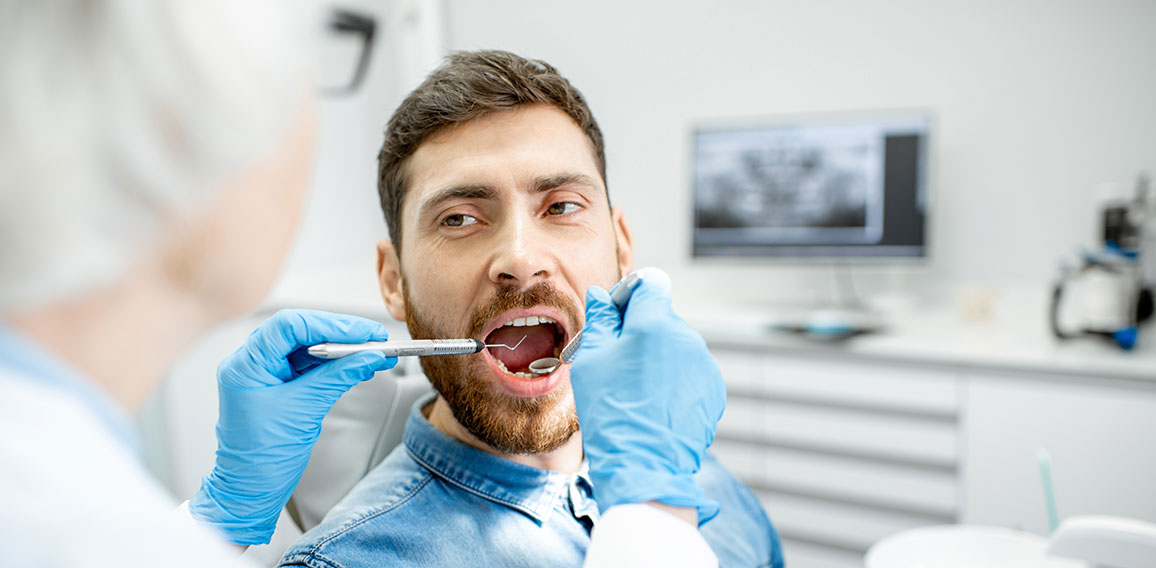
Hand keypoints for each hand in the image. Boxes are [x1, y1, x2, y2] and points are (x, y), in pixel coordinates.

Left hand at [189, 309, 396, 544]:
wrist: (250, 490)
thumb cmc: (262, 459)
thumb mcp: (305, 411)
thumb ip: (337, 378)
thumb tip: (368, 356)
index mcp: (246, 366)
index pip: (288, 326)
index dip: (329, 325)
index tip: (362, 333)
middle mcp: (251, 364)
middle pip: (298, 331)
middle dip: (339, 334)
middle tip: (373, 339)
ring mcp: (263, 373)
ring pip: (306, 346)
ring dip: (341, 348)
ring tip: (373, 352)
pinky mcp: (276, 384)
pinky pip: (307, 364)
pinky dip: (334, 364)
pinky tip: (357, 365)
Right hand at [570, 268, 724, 524]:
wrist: (643, 465)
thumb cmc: (611, 411)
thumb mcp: (592, 360)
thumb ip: (601, 321)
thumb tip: (601, 296)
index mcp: (656, 323)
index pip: (649, 283)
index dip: (629, 295)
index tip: (615, 317)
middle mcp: (688, 337)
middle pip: (662, 318)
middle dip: (640, 333)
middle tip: (617, 364)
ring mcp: (704, 365)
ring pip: (676, 347)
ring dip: (657, 359)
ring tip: (636, 392)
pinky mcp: (713, 391)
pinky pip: (690, 373)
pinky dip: (674, 382)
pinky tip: (654, 406)